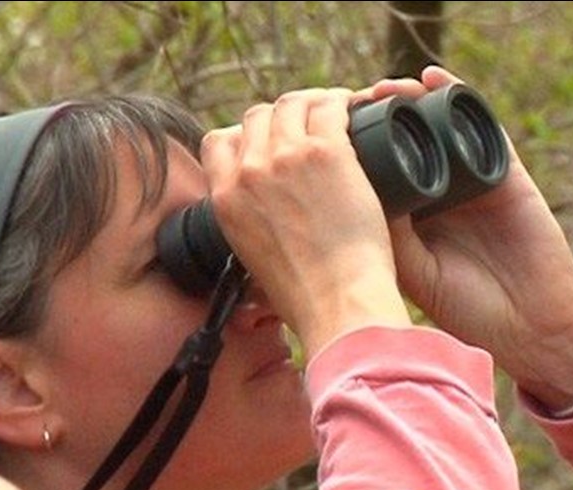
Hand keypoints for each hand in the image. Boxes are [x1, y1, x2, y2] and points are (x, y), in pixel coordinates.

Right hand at [200, 88, 410, 356]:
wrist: (336, 303)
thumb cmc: (305, 295)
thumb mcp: (253, 262)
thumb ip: (249, 233)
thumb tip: (260, 229)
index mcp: (225, 199)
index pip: (218, 142)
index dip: (244, 136)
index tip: (268, 143)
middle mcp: (249, 172)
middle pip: (257, 115)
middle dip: (282, 116)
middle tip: (309, 124)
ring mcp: (287, 157)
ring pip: (293, 103)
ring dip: (313, 103)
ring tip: (336, 111)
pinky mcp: (327, 152)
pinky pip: (330, 107)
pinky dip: (343, 102)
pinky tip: (355, 108)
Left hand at [361, 66, 572, 407]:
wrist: (529, 328)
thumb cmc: (468, 311)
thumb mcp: (412, 274)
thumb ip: (385, 235)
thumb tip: (347, 190)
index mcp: (409, 223)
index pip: (376, 176)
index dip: (353, 151)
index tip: (325, 132)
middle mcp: (437, 198)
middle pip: (403, 144)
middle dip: (378, 119)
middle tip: (351, 102)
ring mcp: (471, 182)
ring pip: (438, 128)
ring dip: (412, 101)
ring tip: (387, 88)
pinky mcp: (504, 172)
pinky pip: (480, 125)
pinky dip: (458, 97)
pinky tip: (435, 80)